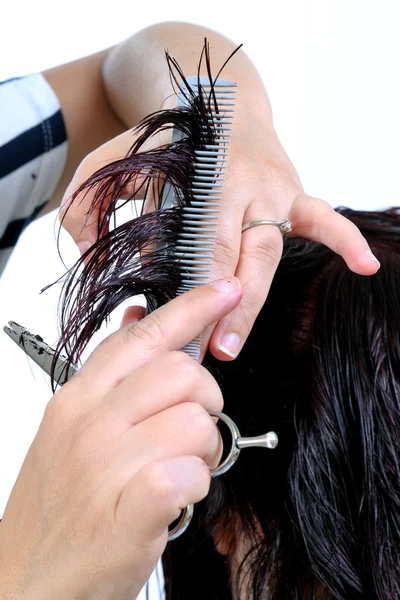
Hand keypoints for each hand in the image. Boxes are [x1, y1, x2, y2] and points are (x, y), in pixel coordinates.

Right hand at [0, 278, 241, 599]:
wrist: (26, 583)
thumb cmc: (57, 509)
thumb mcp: (71, 432)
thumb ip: (110, 381)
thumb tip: (140, 322)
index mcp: (77, 400)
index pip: (142, 336)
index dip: (190, 308)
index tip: (222, 290)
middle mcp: (90, 423)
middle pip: (182, 373)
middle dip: (205, 398)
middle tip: (194, 428)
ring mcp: (107, 464)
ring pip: (196, 422)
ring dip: (203, 450)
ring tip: (179, 471)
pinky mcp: (131, 508)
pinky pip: (190, 472)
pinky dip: (194, 486)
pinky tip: (173, 498)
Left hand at [60, 118, 379, 362]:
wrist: (224, 106)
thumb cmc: (174, 141)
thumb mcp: (122, 158)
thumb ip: (94, 198)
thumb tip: (86, 248)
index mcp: (204, 177)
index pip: (203, 242)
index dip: (193, 287)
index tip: (178, 327)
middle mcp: (244, 187)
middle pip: (239, 256)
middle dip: (225, 307)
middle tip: (208, 351)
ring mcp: (274, 193)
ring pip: (271, 253)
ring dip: (254, 302)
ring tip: (232, 344)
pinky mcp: (293, 196)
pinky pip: (324, 219)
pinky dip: (346, 241)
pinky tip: (367, 267)